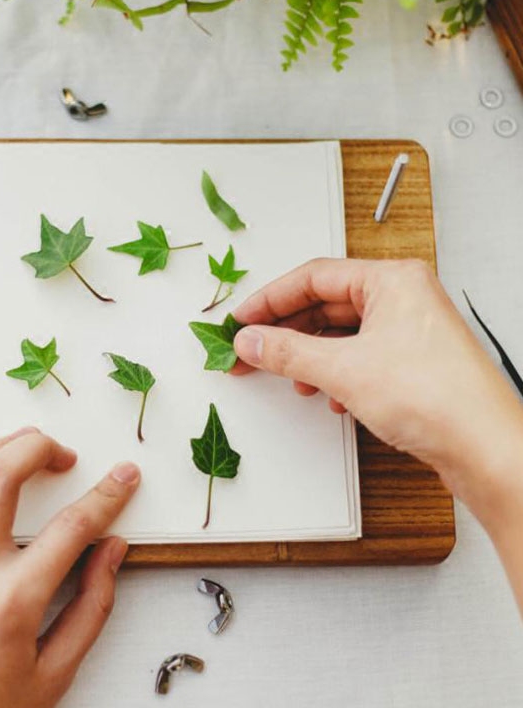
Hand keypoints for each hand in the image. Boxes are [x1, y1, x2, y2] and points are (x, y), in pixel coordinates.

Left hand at [0, 425, 140, 707]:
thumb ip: (92, 607)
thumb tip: (112, 551)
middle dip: (39, 448)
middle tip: (63, 455)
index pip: (72, 528)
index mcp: (11, 605)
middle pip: (2, 477)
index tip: (123, 478)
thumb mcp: (54, 674)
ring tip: (18, 443)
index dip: (107, 495)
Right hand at [231, 258, 522, 531]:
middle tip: (251, 346)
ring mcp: (408, 331)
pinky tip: (325, 393)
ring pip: (340, 332)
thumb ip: (288, 351)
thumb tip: (252, 340)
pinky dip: (332, 372)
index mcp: (392, 280)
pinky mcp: (410, 362)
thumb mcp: (344, 369)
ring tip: (285, 373)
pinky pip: (356, 355)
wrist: (487, 451)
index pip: (313, 276)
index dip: (269, 299)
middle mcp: (403, 298)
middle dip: (285, 329)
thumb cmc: (439, 398)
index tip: (241, 319)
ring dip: (307, 354)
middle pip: (324, 303)